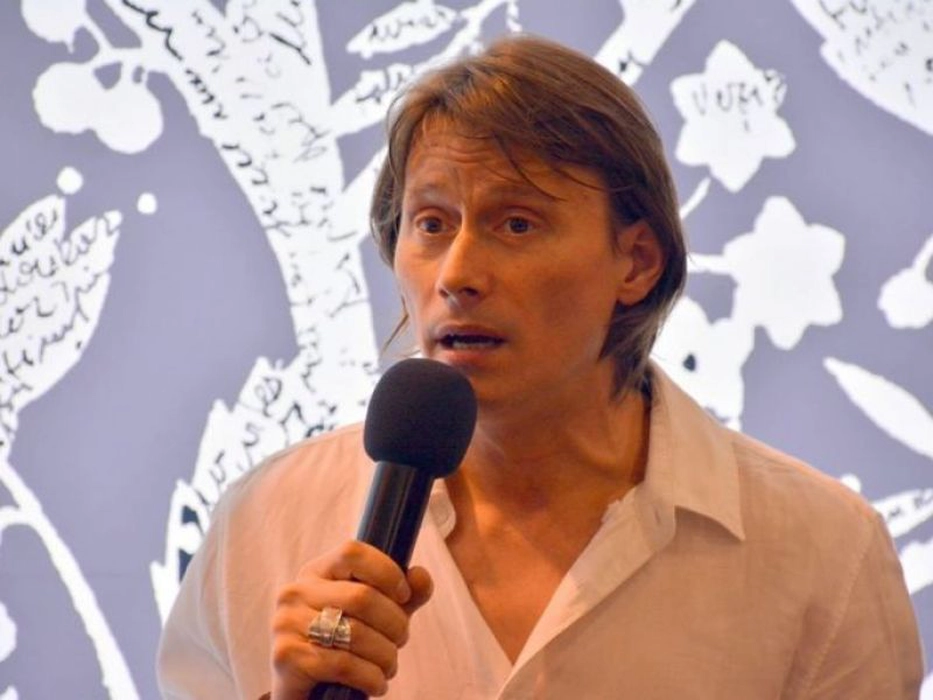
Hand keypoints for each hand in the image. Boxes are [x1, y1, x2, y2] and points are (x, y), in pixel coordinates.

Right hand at [270, 541, 433, 698]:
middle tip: (400, 641)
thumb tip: (421, 576)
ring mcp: (287, 623)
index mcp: (316, 572)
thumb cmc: (344, 647)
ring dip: (386, 656)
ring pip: (356, 633)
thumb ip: (404, 596)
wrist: (306, 692)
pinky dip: (372, 678)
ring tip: (389, 667)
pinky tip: (377, 684)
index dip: (387, 571)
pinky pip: (344, 664)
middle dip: (395, 624)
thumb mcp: (377, 616)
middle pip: (362, 597)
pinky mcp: (287, 657)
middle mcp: (296, 592)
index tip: (405, 596)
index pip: (353, 552)